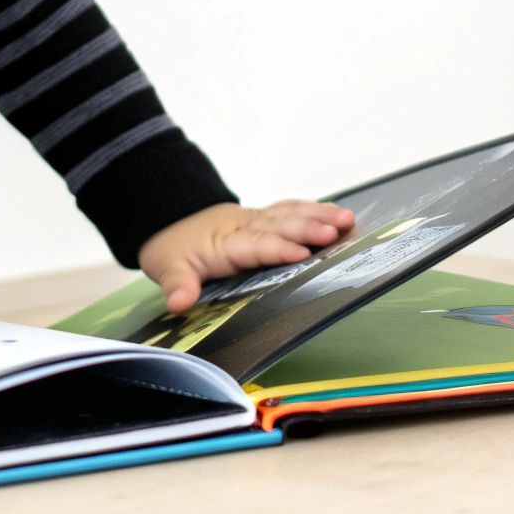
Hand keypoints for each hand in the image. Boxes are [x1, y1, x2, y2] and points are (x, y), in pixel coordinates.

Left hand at [136, 200, 354, 312]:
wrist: (168, 217)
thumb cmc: (173, 248)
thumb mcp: (167, 268)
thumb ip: (177, 286)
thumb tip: (178, 303)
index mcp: (226, 243)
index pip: (256, 245)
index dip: (278, 249)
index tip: (301, 253)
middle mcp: (245, 227)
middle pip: (280, 225)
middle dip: (308, 228)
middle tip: (336, 230)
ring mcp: (256, 219)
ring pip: (289, 214)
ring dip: (318, 216)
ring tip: (347, 219)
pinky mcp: (263, 218)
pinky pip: (290, 210)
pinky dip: (313, 211)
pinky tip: (335, 214)